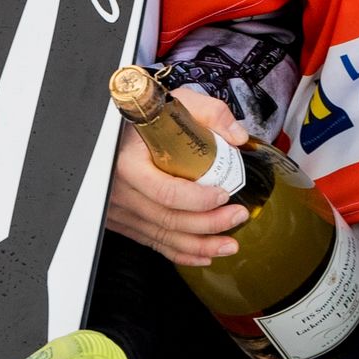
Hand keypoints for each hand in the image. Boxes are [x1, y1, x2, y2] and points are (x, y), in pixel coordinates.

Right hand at [101, 84, 250, 263]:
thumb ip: (211, 114)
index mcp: (129, 163)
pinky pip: (154, 242)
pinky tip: (204, 255)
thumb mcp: (179, 102)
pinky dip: (181, 253)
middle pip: (168, 218)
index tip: (224, 195)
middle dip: (208, 224)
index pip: (166, 192)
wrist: (123, 124)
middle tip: (238, 216)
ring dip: (200, 246)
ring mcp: (121, 209)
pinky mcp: (126, 220)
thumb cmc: (149, 115)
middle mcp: (121, 191)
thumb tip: (238, 137)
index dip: (198, 200)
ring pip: (163, 236)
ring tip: (229, 244)